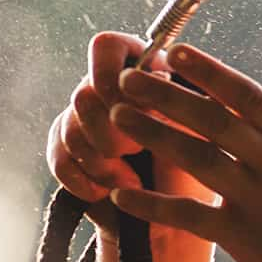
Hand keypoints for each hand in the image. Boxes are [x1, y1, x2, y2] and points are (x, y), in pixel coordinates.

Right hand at [46, 31, 214, 233]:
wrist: (178, 215)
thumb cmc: (202, 163)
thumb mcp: (202, 127)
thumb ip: (181, 99)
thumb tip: (155, 79)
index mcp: (144, 67)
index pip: (106, 47)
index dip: (109, 73)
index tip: (125, 98)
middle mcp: (110, 87)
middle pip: (84, 93)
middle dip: (110, 129)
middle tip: (137, 150)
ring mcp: (86, 118)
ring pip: (70, 127)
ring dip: (100, 160)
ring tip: (131, 180)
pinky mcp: (68, 151)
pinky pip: (59, 157)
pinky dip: (82, 179)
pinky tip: (103, 192)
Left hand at [103, 43, 261, 261]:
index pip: (246, 95)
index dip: (208, 71)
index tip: (175, 52)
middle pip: (212, 119)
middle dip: (165, 94)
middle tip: (128, 78)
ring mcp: (259, 200)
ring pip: (195, 157)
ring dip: (152, 134)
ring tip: (116, 118)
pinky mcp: (241, 238)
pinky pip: (187, 215)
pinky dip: (152, 205)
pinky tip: (120, 196)